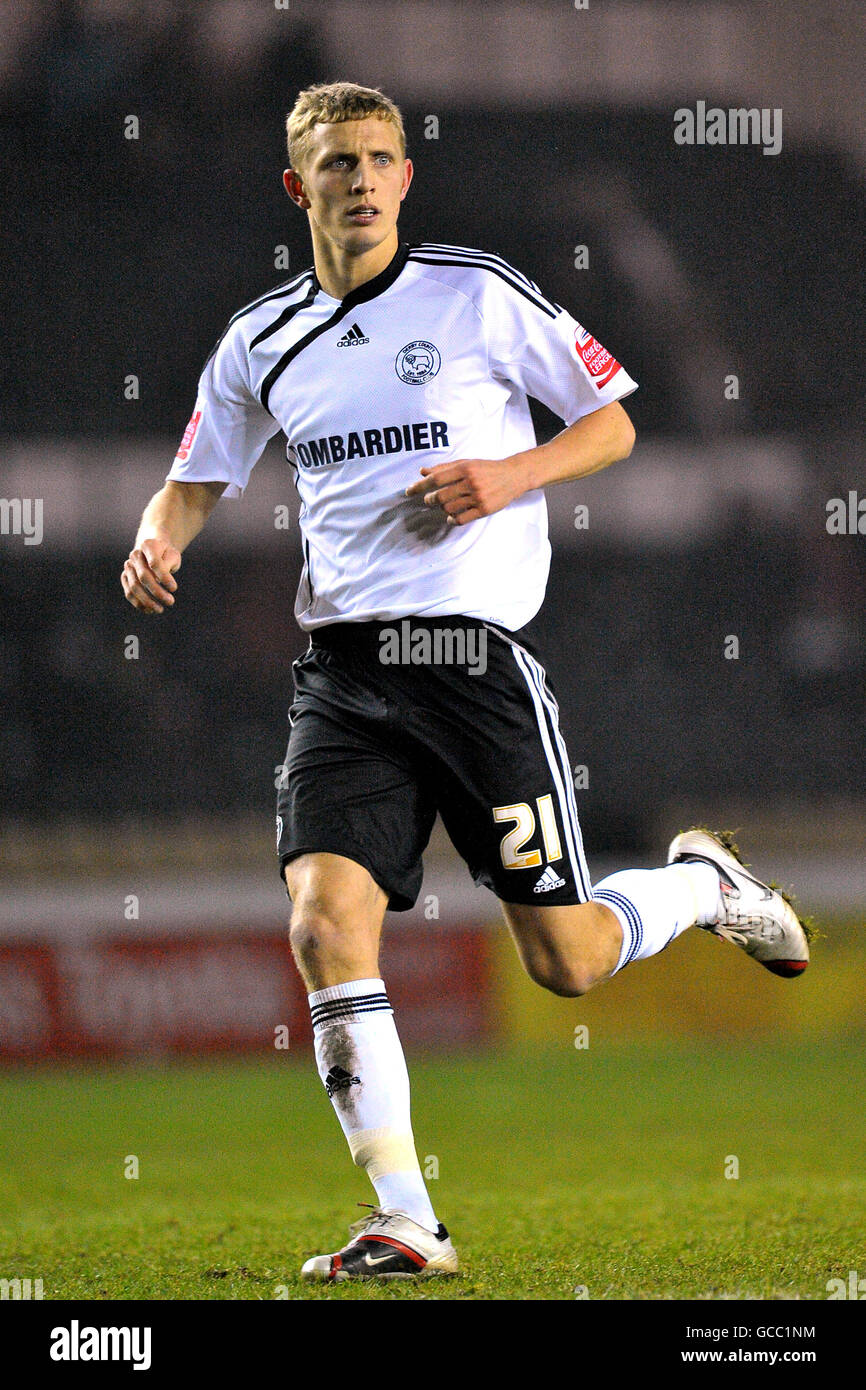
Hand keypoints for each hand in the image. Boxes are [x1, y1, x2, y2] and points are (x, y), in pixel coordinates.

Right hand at [121, 537, 180, 612]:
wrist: (154, 551)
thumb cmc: (166, 555)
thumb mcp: (173, 555)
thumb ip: (167, 565)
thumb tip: (159, 581)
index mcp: (148, 545)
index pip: (154, 563)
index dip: (164, 577)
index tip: (174, 588)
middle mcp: (135, 555)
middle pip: (144, 576)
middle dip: (157, 592)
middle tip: (171, 602)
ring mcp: (128, 566)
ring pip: (134, 586)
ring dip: (147, 601)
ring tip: (160, 609)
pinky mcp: (125, 577)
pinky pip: (129, 592)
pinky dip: (138, 603)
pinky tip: (150, 610)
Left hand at [404, 456, 526, 525]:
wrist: (513, 475)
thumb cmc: (487, 469)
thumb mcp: (466, 463)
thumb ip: (444, 468)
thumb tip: (422, 471)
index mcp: (465, 468)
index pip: (436, 479)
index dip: (420, 486)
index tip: (409, 491)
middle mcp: (471, 482)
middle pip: (440, 496)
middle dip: (430, 499)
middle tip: (429, 500)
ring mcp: (478, 497)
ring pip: (449, 508)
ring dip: (442, 508)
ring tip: (445, 505)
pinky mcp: (484, 509)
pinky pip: (461, 519)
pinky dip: (452, 519)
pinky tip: (450, 517)